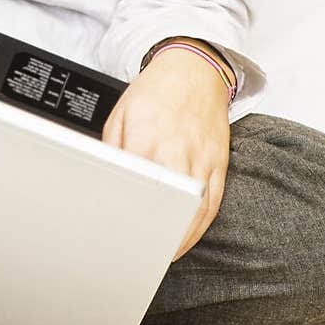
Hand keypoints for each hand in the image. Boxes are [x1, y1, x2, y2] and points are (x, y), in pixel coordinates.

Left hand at [102, 43, 231, 260]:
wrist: (194, 69)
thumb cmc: (156, 92)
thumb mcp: (120, 115)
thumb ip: (112, 150)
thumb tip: (106, 179)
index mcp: (147, 139)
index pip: (136, 186)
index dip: (128, 213)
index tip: (120, 232)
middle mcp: (177, 151)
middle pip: (168, 203)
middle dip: (155, 231)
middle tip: (138, 253)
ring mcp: (202, 159)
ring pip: (194, 210)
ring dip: (178, 238)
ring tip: (161, 255)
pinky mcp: (219, 163)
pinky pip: (213, 203)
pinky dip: (200, 226)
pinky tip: (186, 238)